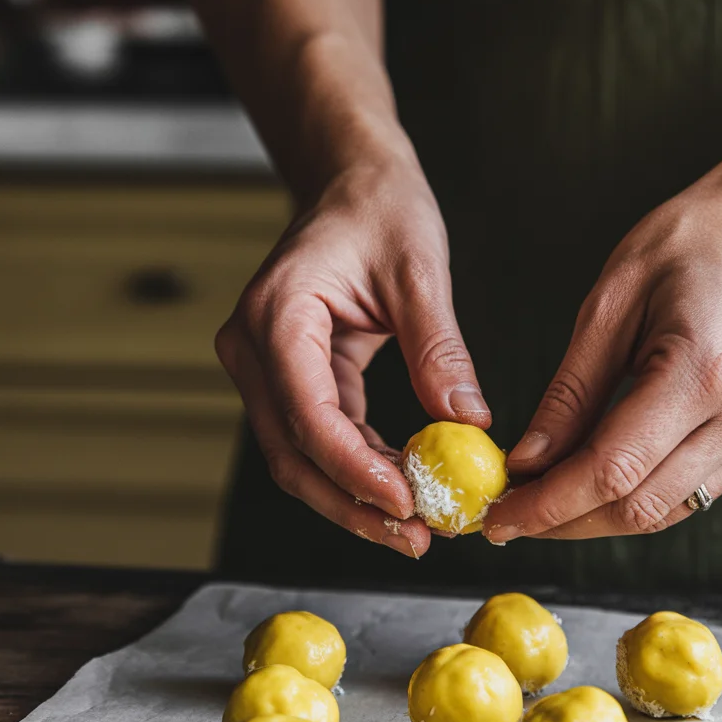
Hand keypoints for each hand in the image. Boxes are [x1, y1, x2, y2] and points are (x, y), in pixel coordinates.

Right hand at [215, 157, 490, 557]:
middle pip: (294, 455)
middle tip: (416, 539)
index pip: (308, 415)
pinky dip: (360, 469)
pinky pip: (319, 439)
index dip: (356, 471)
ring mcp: (265, 368)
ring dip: (356, 498)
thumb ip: (438, 347)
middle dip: (355, 505)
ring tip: (417, 528)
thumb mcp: (419, 269)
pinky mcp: (288, 380)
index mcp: (277, 315)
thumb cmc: (379, 208)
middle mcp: (254, 349)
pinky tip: (405, 487)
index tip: (409, 504)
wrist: (350, 183)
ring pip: (301, 459)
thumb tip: (466, 421)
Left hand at [483, 169, 721, 542]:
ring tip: (538, 502)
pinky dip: (627, 500)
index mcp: (703, 370)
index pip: (612, 469)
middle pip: (636, 506)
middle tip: (506, 515)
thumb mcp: (607, 309)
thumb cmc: (683, 252)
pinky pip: (682, 497)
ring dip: (591, 519)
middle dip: (562, 521)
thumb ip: (568, 395)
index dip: (548, 504)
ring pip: (659, 514)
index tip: (499, 517)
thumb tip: (526, 464)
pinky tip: (585, 486)